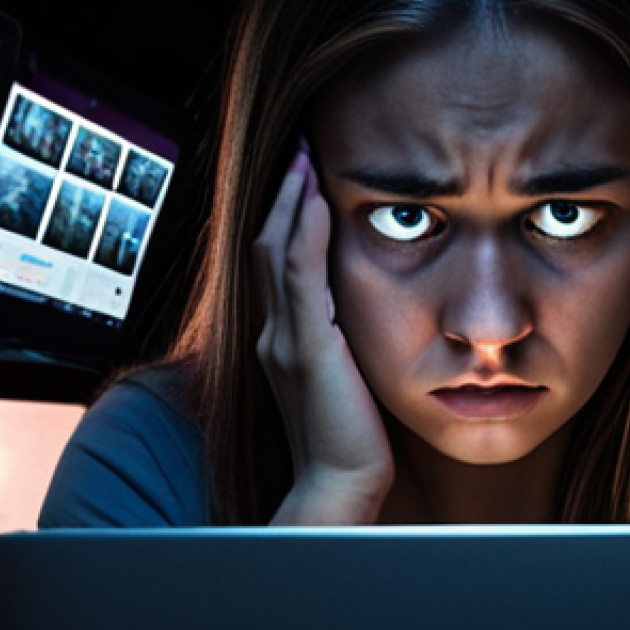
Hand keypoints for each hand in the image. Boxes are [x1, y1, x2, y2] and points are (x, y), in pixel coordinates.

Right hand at [254, 141, 393, 524]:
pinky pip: (300, 277)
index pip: (278, 262)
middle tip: (300, 147)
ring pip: (277, 252)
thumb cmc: (350, 436)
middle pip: (269, 245)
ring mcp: (283, 339)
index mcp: (282, 338)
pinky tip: (315, 199)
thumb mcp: (344, 378)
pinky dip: (304, 234)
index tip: (303, 175)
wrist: (340, 482)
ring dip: (290, 200)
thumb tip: (360, 316)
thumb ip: (340, 343)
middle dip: (283, 194)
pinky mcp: (305, 349)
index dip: (286, 215)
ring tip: (304, 156)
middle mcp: (273, 332)